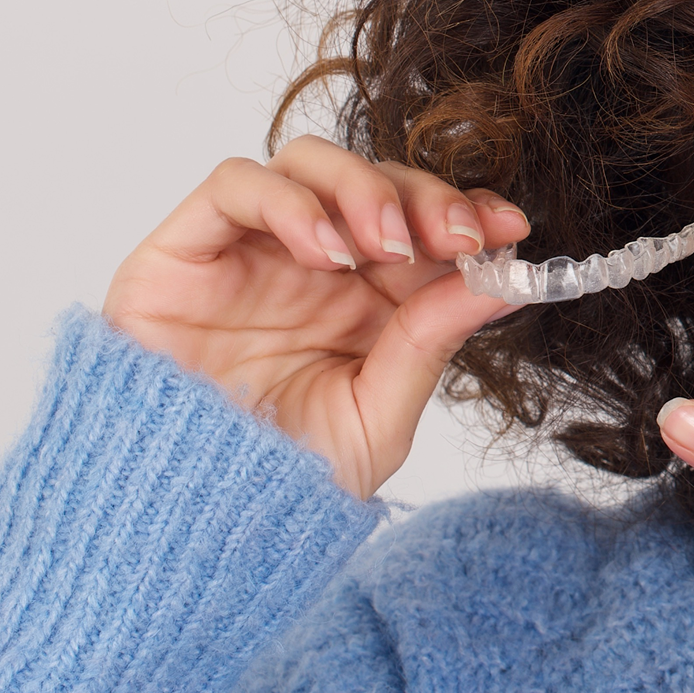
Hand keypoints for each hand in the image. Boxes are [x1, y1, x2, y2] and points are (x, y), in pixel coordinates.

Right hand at [103, 134, 530, 499]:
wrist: (183, 530)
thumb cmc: (275, 484)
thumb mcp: (375, 418)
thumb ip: (430, 342)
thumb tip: (503, 281)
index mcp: (368, 299)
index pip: (425, 222)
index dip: (470, 211)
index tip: (510, 228)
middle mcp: (312, 266)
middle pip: (377, 181)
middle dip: (428, 198)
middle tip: (460, 237)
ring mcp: (249, 252)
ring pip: (310, 162)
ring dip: (365, 188)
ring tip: (389, 247)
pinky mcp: (184, 252)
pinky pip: (234, 185)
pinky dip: (289, 201)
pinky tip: (325, 253)